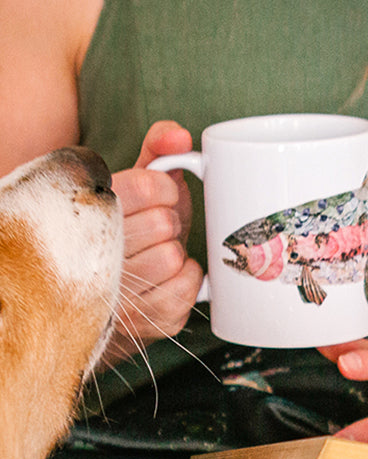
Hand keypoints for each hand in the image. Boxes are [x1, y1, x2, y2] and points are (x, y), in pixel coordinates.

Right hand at [101, 121, 203, 366]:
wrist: (115, 292)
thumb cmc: (132, 227)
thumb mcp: (137, 183)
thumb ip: (158, 150)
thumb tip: (181, 138)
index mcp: (89, 211)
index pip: (150, 188)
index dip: (166, 190)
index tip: (159, 197)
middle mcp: (94, 254)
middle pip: (163, 224)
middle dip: (168, 224)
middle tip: (154, 232)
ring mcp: (118, 293)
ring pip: (172, 258)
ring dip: (174, 254)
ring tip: (156, 255)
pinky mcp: (144, 321)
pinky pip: (186, 289)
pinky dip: (186, 280)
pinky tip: (166, 278)